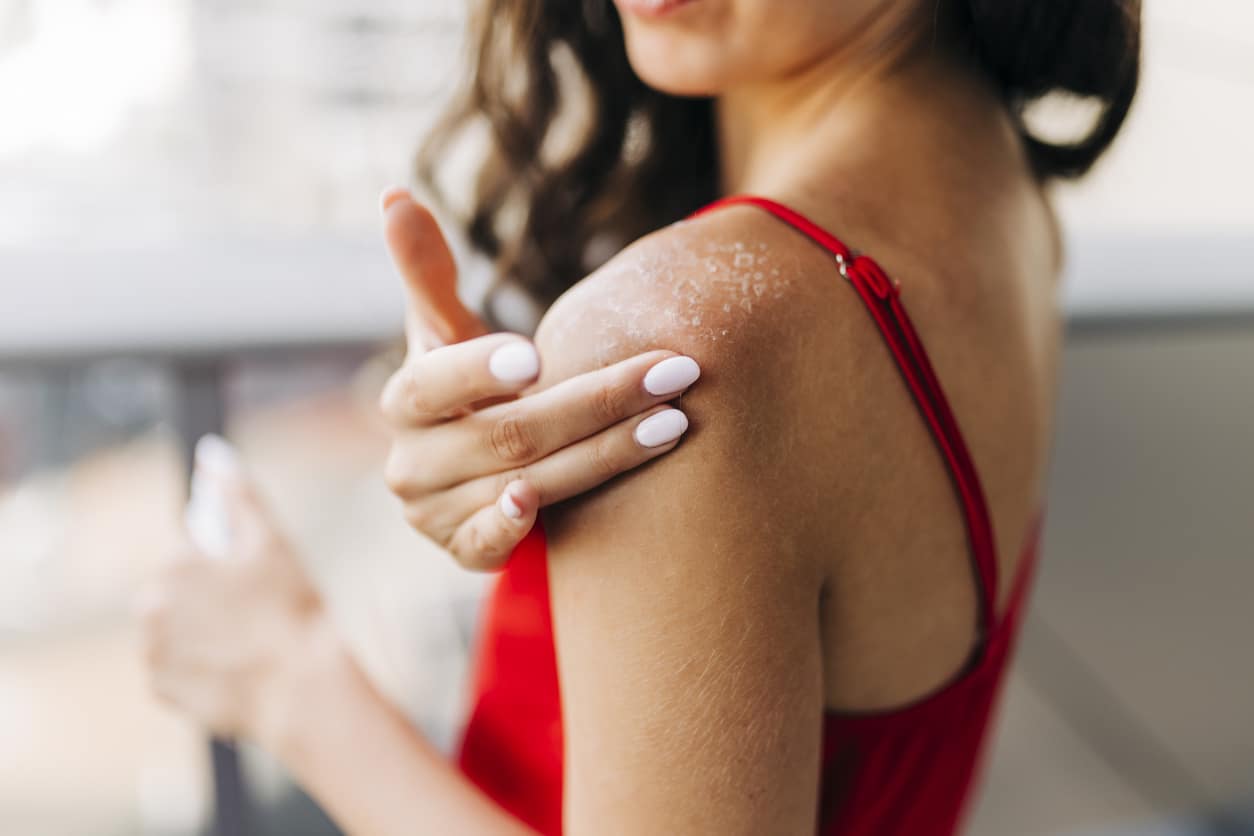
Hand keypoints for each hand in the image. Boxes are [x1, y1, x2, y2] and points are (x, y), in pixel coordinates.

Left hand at [138, 437, 327, 743]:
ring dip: (201, 633)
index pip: (194, 557)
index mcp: (174, 566)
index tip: (255, 587)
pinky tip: (234, 668)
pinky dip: (199, 668)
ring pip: (176, 630)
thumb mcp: (271, 542)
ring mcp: (152, 652)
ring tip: (246, 644)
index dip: (228, 570)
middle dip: (209, 601)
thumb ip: (238, 494)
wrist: (302, 688)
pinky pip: (176, 670)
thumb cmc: (292, 610)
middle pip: (180, 594)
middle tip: (254, 616)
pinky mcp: (160, 690)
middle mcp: (150, 607)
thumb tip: (211, 453)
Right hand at [378, 189, 699, 569]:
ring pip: (529, 482)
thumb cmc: (471, 390)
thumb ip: (428, 271)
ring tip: (675, 420)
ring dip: (607, 454)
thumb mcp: (448, 333)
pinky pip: (489, 546)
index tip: (536, 355)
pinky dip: (517, 527)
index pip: (434, 381)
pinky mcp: (462, 551)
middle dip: (599, 400)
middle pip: (511, 432)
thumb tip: (395, 193)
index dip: (479, 368)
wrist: (470, 475)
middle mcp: (410, 462)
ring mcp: (434, 514)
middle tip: (674, 370)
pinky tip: (554, 506)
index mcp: (405, 400)